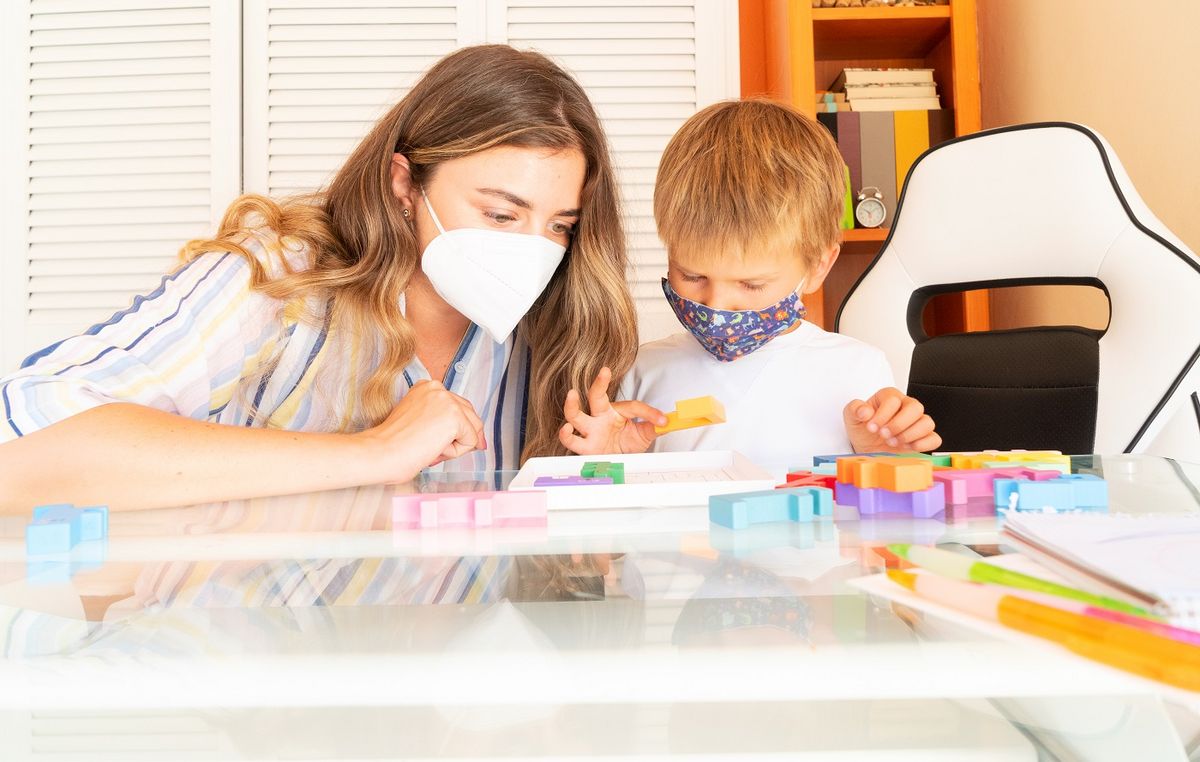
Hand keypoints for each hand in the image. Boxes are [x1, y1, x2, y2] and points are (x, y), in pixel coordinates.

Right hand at [358, 380, 485, 480]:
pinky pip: (471, 442)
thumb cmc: (392, 445)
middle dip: (458, 438)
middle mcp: (438, 388)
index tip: (431, 440)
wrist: (380, 452)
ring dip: (454, 446)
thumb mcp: (419, 423)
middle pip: (470, 416)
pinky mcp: (455, 417)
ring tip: (428, 447)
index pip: (458, 407)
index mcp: (426, 386)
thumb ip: (441, 423)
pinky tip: (432, 449)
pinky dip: (454, 453)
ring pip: (472, 431)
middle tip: (431, 448)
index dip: (454, 430)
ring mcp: (448, 401)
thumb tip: (479, 441)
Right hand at [557, 367, 665, 455]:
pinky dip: (566, 435)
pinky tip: (567, 429)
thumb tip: (670, 421)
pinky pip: (571, 440)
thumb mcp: (645, 435)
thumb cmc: (627, 443)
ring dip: (572, 405)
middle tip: (604, 371)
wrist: (618, 462)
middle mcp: (601, 416)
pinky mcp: (585, 446)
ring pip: (576, 415)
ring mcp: (591, 430)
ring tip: (572, 395)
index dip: (650, 413)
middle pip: (596, 396)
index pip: (633, 407)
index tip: (663, 421)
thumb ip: (654, 427)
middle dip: (599, 383)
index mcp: (617, 411)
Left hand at [843, 387, 940, 453]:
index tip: (871, 427)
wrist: (867, 448)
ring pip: (927, 423)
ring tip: (892, 442)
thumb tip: (864, 411)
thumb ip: (854, 409)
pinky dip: (922, 444)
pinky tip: (906, 448)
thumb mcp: (852, 417)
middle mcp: (907, 407)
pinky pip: (934, 439)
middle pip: (915, 408)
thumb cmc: (863, 429)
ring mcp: (917, 423)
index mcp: (890, 397)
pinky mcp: (923, 439)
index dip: (883, 415)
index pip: (894, 400)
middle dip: (898, 424)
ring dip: (909, 435)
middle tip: (883, 435)